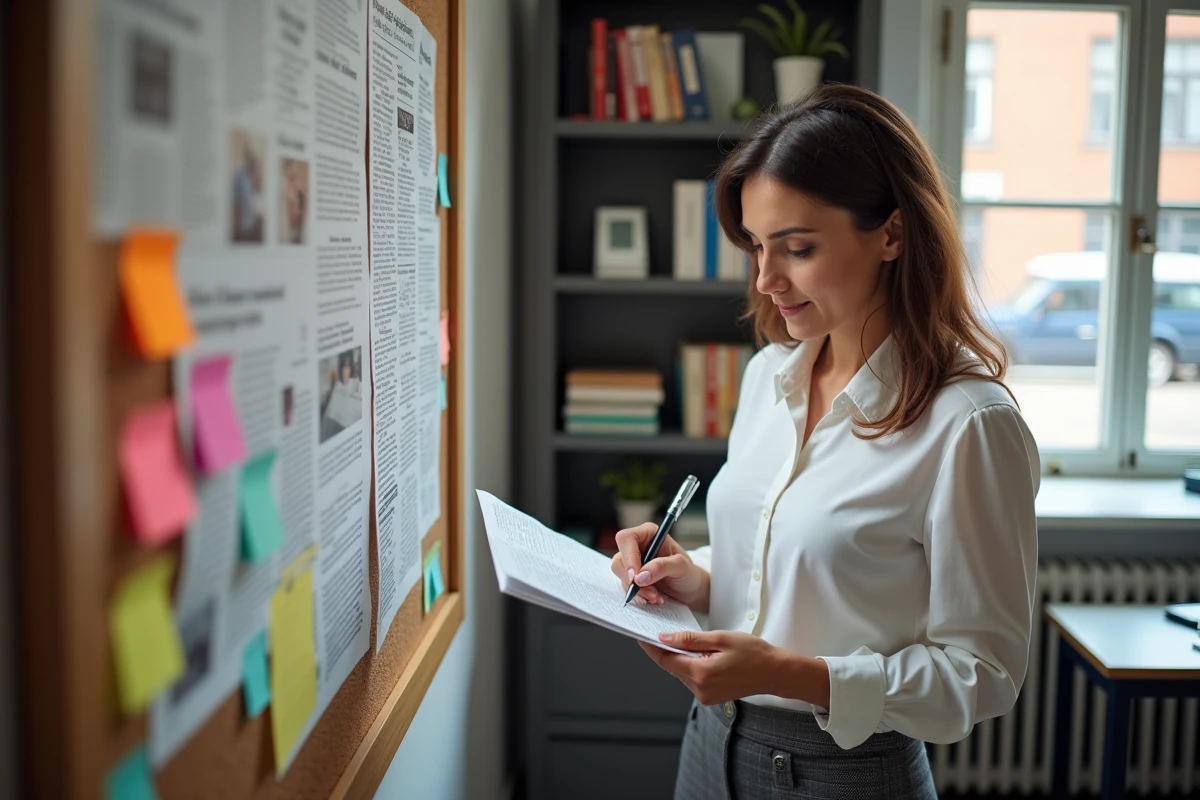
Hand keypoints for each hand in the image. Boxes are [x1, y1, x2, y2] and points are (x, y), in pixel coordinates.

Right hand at [609, 523, 708, 611]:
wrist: (689, 589)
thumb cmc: (688, 573)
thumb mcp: (681, 567)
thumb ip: (662, 567)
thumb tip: (640, 576)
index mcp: (648, 534)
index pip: (627, 539)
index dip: (628, 556)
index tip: (636, 576)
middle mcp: (637, 546)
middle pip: (620, 559)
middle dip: (633, 579)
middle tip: (651, 592)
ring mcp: (633, 562)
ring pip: (621, 575)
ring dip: (637, 590)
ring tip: (656, 596)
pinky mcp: (632, 577)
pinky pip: (625, 586)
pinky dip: (637, 595)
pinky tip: (652, 598)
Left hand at [638, 630, 829, 707]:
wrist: (775, 673)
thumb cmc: (753, 653)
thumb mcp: (720, 638)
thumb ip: (690, 640)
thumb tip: (664, 638)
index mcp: (701, 674)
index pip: (665, 660)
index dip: (650, 647)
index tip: (640, 634)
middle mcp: (700, 689)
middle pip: (671, 667)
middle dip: (665, 650)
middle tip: (658, 630)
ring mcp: (705, 696)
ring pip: (680, 673)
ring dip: (678, 657)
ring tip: (680, 639)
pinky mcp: (710, 697)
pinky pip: (691, 679)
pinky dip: (689, 665)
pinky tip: (695, 653)